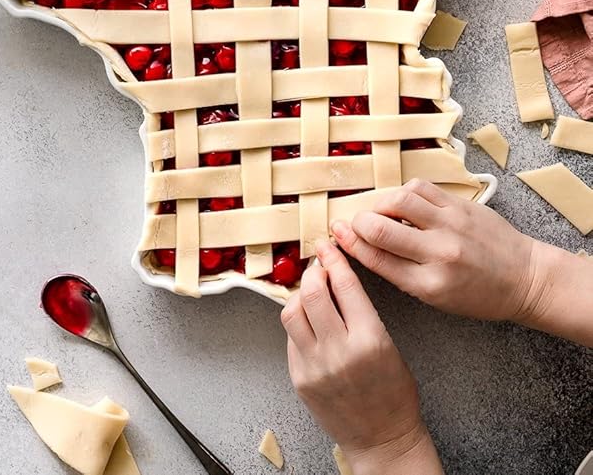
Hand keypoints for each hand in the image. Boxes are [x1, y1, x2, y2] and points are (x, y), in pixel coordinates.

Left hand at [281, 240, 443, 473]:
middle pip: (313, 292)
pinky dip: (298, 322)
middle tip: (318, 265)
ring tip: (311, 293)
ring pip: (292, 312)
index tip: (328, 246)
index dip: (334, 259)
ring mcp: (315, 367)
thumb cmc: (394, 392)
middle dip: (314, 271)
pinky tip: (310, 321)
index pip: (345, 285)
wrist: (383, 439)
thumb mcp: (388, 343)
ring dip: (300, 295)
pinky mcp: (299, 379)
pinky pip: (290, 337)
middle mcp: (339, 352)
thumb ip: (360, 311)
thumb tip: (335, 278)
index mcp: (370, 340)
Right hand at [333, 179, 536, 322]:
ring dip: (379, 203)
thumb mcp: (435, 297)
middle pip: (381, 228)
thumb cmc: (478, 295)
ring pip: (399, 200)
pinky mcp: (461, 205)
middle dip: (358, 223)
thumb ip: (400, 272)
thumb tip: (365, 247)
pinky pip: (421, 188)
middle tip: (353, 223)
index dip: (350, 245)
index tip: (337, 235)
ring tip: (378, 212)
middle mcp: (439, 252)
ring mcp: (451, 224)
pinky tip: (403, 203)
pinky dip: (404, 193)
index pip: (378, 260)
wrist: (524, 278)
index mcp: (430, 285)